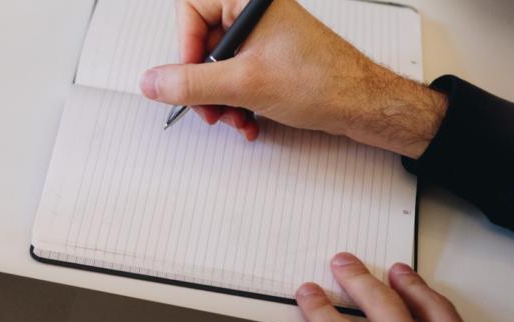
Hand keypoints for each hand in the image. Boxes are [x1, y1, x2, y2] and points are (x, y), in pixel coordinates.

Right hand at [139, 0, 447, 157]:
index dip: (185, 50)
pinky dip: (236, 100)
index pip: (190, 11)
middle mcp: (256, 11)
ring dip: (220, 99)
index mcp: (249, 1)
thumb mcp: (242, 85)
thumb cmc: (322, 80)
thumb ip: (189, 83)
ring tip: (234, 117)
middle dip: (204, 84)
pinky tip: (247, 118)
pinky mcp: (270, 55)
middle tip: (211, 107)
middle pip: (201, 42)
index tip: (191, 78)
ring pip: (218, 64)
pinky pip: (236, 74)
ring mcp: (264, 33)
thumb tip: (153, 81)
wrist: (360, 103)